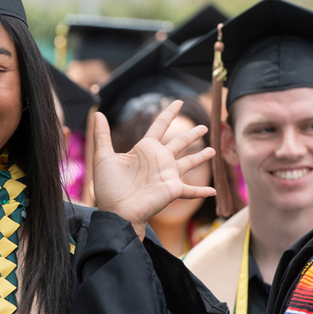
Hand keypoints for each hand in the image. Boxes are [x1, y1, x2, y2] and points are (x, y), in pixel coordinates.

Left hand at [91, 101, 216, 239]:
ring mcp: (167, 175)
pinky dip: (202, 191)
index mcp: (145, 149)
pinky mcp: (173, 189)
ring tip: (213, 150)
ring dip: (201, 157)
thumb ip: (102, 135)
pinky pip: (191, 190)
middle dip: (192, 134)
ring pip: (189, 162)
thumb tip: (98, 113)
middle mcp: (159, 160)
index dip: (169, 113)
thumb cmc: (108, 187)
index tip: (179, 102)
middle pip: (180, 142)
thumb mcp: (103, 157)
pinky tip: (214, 191)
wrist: (116, 211)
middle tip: (204, 126)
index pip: (160, 126)